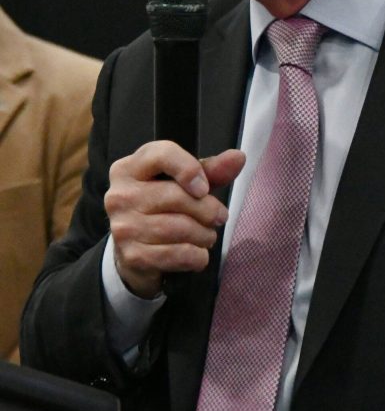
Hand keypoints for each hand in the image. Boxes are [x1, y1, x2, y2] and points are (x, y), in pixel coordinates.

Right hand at [104, 141, 245, 297]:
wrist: (134, 253)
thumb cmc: (162, 209)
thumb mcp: (183, 185)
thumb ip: (210, 171)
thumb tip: (238, 157)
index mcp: (129, 168)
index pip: (161, 155)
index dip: (189, 168)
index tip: (205, 187)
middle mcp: (120, 195)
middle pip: (175, 196)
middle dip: (207, 209)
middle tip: (219, 217)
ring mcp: (123, 227)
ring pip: (178, 227)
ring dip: (204, 234)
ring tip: (208, 236)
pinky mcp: (132, 255)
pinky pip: (177, 254)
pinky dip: (196, 256)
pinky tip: (198, 255)